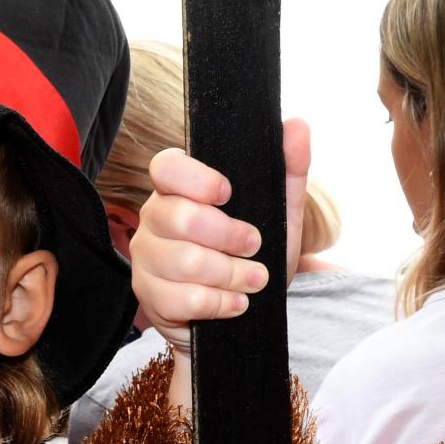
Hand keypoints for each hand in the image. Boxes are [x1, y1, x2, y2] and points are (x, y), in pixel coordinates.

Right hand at [130, 121, 310, 360]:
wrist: (243, 318)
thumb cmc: (255, 257)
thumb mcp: (280, 215)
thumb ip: (289, 170)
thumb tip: (297, 124)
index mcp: (180, 188)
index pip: (167, 166)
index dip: (195, 177)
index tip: (228, 193)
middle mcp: (155, 217)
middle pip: (179, 217)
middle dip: (228, 235)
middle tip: (256, 246)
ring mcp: (147, 257)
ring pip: (183, 261)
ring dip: (231, 274)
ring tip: (255, 280)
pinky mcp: (149, 296)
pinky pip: (182, 298)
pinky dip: (219, 303)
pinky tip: (236, 303)